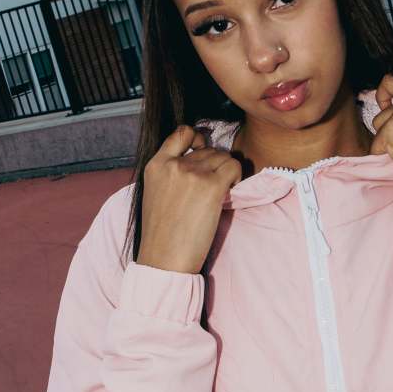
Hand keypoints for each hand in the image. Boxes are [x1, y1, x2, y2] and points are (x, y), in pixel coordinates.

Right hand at [138, 124, 241, 274]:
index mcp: (156, 165)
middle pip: (208, 149)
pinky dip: (237, 177)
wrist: (163, 259)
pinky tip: (229, 193)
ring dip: (227, 172)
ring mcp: (193, 173)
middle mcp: (174, 164)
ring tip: (220, 192)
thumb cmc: (161, 233)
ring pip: (223, 157)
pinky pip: (234, 167)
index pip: (181, 133)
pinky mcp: (212, 186)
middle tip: (212, 186)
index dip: (197, 137)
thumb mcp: (155, 193)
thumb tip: (198, 160)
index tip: (203, 149)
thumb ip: (170, 173)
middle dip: (215, 164)